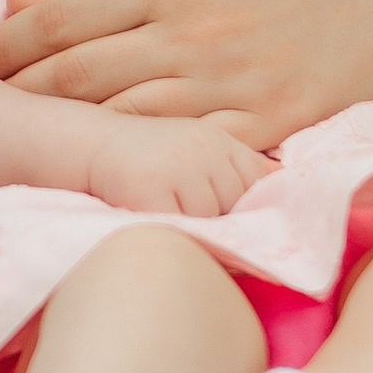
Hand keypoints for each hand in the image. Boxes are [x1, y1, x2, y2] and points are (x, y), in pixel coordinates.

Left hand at [0, 0, 372, 144]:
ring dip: (65, 140)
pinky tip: (106, 184)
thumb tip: (17, 1)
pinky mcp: (267, 124)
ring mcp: (228, 83)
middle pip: (77, 78)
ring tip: (21, 154)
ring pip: (121, 122)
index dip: (4, 48)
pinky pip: (190, 158)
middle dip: (17, 99)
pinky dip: (146, 173)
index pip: (59, 20)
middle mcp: (189, 33)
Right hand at [80, 111, 271, 216]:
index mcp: (219, 140)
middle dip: (221, 219)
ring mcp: (178, 169)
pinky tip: (158, 221)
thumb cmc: (147, 151)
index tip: (238, 219)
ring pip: (210, 219)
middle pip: (236, 204)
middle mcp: (204, 150)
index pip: (257, 181)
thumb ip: (236, 163)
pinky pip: (179, 227)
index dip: (250, 206)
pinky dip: (174, 232)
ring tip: (172, 217)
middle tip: (194, 219)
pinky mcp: (150, 191)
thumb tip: (282, 178)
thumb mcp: (197, 144)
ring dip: (196, 228)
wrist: (89, 142)